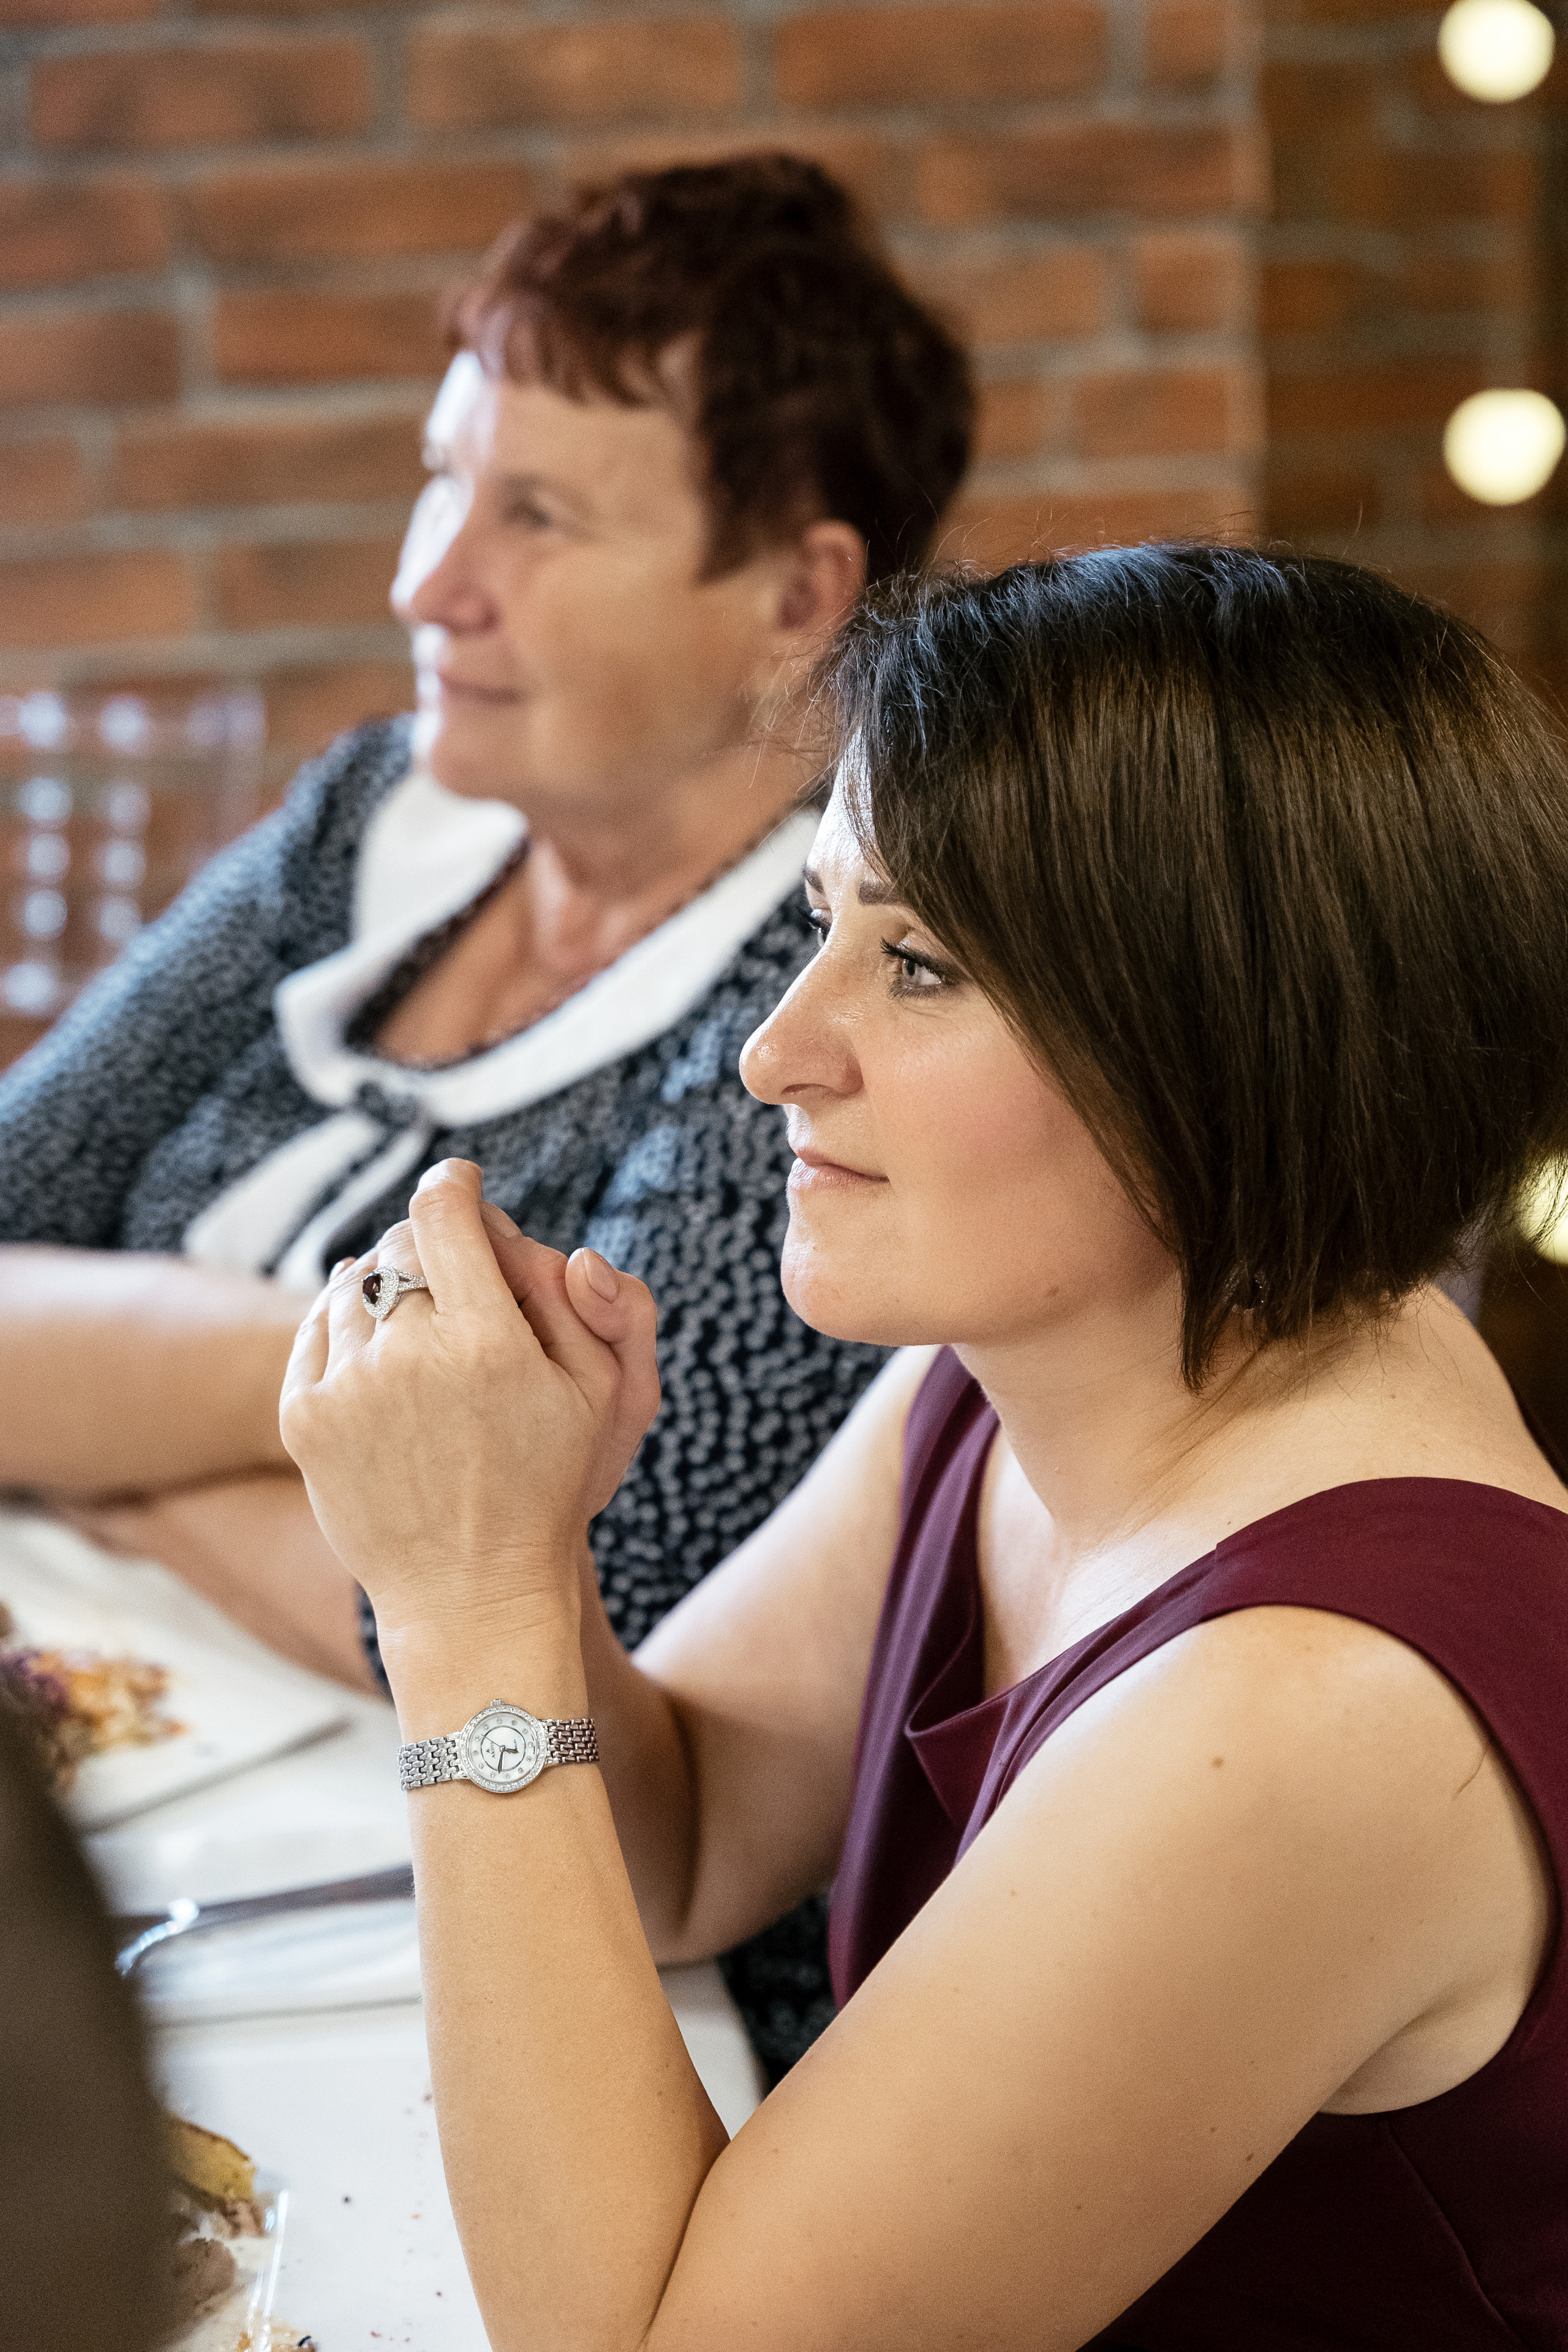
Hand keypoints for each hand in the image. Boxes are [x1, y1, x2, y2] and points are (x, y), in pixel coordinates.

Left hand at [279, 1160, 659, 1648]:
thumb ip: (595, 1304)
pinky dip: (344, 1323)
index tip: (461, 1182)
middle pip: (399, 1243)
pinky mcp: (305, 1419)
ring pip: (355, 1285)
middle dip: (430, 1244)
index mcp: (488, 1340)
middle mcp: (410, 1355)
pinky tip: (376, 1348)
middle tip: (457, 1274)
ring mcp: (349, 1387)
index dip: (454, 1184)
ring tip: (422, 1328)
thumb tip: (546, 1242)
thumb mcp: (607, 1395)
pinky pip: (316, 1332)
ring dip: (388, 1288)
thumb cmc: (551, 1484)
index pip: (446, 1212)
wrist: (471, 1591)